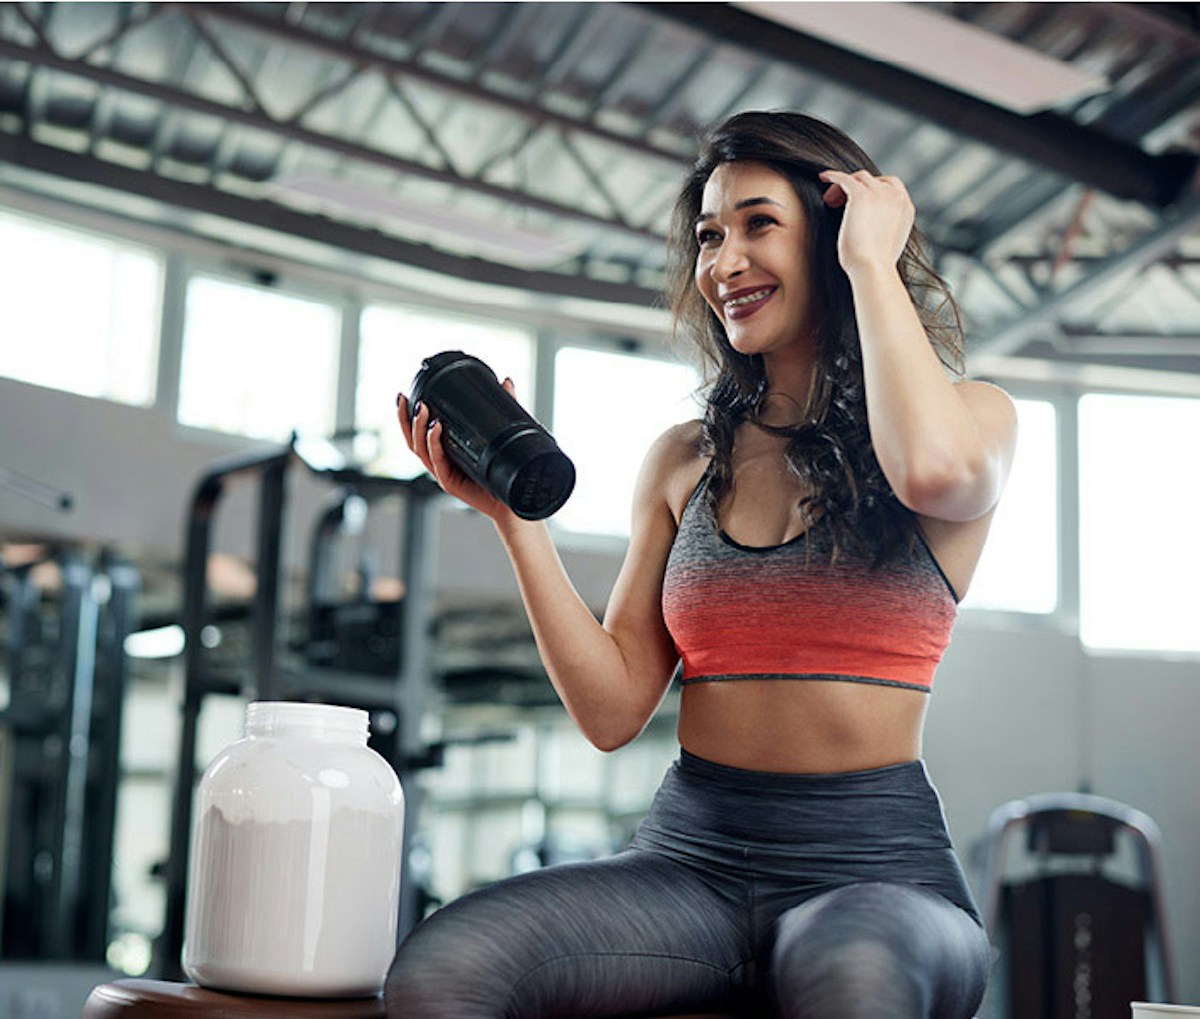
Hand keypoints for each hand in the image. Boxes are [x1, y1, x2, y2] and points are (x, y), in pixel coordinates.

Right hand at [396, 379, 520, 522]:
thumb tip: (505, 380)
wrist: (511, 502)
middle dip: (404, 419)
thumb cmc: (503, 471)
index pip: (419, 432)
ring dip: (418, 428)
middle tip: (403, 399)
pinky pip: (437, 461)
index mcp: (444, 451)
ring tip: (423, 409)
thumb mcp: (502, 432)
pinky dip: (434, 444)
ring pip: (420, 449)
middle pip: (411, 439)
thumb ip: (505, 406)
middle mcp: (439, 462)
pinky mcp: (450, 483)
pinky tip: (436, 429)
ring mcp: (443, 473)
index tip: (404, 396)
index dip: (407, 416)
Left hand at [819, 169, 914, 275]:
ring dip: (846, 186)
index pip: (892, 187)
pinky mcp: (861, 195)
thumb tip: (872, 229)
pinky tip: (823, 178)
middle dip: (859, 188)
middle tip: (842, 202)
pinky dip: (833, 176)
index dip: (875, 189)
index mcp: (906, 209)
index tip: (861, 200)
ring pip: (860, 178)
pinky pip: (845, 178)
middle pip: (875, 180)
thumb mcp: (887, 244)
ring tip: (830, 201)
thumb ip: (885, 229)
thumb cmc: (875, 266)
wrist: (872, 269)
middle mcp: (897, 197)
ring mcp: (880, 193)